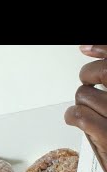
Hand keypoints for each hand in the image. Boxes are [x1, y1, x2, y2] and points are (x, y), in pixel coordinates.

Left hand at [65, 45, 106, 171]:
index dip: (103, 50)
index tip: (87, 48)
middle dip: (89, 78)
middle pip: (102, 74)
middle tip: (90, 87)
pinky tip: (75, 119)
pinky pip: (78, 115)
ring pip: (84, 95)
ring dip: (81, 103)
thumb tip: (87, 49)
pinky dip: (72, 115)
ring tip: (88, 111)